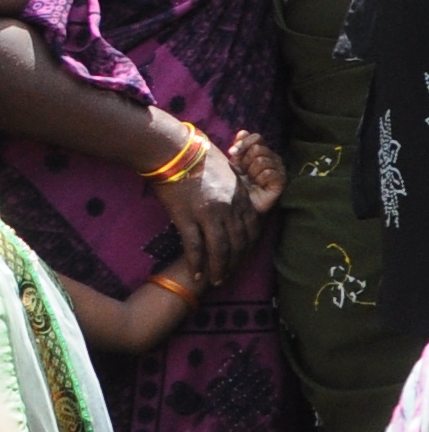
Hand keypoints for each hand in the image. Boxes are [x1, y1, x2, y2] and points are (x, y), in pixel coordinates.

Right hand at [151, 128, 257, 275]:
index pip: (251, 228)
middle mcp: (229, 208)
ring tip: (214, 280)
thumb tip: (232, 207)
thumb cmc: (200, 157)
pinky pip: (194, 246)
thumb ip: (233, 192)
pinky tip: (196, 272)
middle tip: (228, 275)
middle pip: (237, 243)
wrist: (175, 151)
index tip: (242, 257)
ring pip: (219, 249)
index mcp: (241, 196)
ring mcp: (208, 214)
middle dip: (234, 262)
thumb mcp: (228, 173)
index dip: (248, 246)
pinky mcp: (187, 217)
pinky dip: (197, 262)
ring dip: (219, 268)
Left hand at [220, 128, 287, 213]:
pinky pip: (270, 173)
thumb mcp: (233, 163)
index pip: (257, 138)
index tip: (232, 153)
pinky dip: (260, 179)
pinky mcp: (281, 183)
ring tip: (250, 181)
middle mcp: (272, 159)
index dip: (244, 144)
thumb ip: (239, 147)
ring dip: (251, 172)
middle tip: (243, 173)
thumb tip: (243, 132)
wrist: (236, 207)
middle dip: (245, 161)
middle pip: (259, 149)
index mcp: (261, 153)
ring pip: (263, 160)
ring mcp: (278, 170)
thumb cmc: (233, 185)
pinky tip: (258, 185)